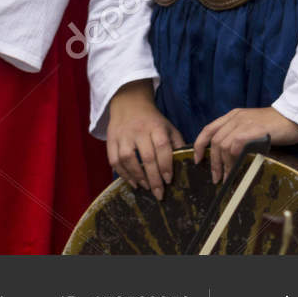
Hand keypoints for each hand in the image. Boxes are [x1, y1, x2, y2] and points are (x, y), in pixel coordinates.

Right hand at [105, 81, 183, 199]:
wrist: (129, 103)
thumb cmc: (153, 120)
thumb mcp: (169, 127)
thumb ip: (177, 145)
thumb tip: (186, 166)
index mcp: (156, 127)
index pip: (162, 147)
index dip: (166, 165)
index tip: (169, 180)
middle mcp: (138, 130)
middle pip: (146, 157)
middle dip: (153, 178)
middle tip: (159, 193)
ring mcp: (123, 135)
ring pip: (127, 158)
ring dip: (137, 176)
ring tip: (145, 187)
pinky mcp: (111, 139)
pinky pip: (113, 159)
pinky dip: (122, 173)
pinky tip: (132, 182)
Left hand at [192, 106, 297, 183]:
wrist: (296, 116)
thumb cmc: (278, 125)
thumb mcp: (253, 127)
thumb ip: (241, 136)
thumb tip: (231, 158)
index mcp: (233, 115)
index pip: (209, 129)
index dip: (199, 144)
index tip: (197, 159)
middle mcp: (235, 117)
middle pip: (214, 140)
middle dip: (212, 161)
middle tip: (216, 177)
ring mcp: (244, 122)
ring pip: (223, 144)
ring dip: (222, 163)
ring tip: (227, 177)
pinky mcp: (254, 129)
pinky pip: (236, 145)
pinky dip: (233, 158)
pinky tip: (236, 168)